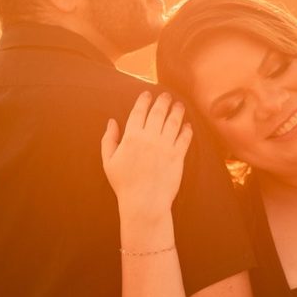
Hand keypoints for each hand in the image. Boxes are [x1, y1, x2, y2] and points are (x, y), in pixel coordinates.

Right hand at [100, 91, 191, 217]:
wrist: (144, 202)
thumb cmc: (124, 184)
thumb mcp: (109, 161)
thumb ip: (109, 139)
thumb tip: (112, 121)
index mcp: (131, 137)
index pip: (139, 112)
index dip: (144, 100)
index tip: (147, 93)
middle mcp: (149, 138)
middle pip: (158, 112)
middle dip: (163, 100)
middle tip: (166, 95)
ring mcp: (165, 146)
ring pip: (173, 121)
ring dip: (177, 110)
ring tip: (179, 105)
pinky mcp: (178, 156)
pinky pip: (184, 138)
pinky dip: (187, 129)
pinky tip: (187, 125)